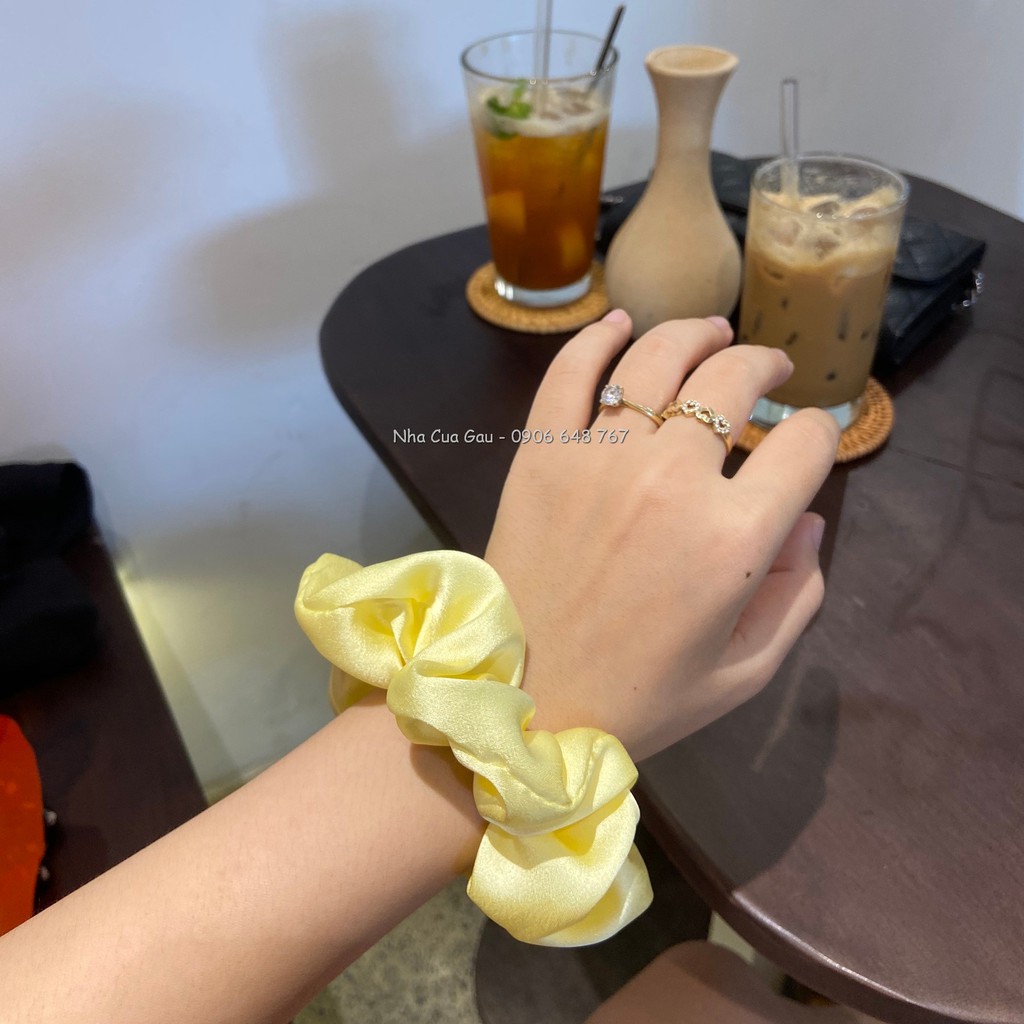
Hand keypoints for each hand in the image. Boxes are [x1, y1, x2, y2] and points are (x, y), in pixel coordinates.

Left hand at [485, 311, 839, 760]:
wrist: (522, 699)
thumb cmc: (640, 696)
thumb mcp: (745, 671)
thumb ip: (796, 595)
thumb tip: (807, 522)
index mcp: (732, 537)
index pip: (804, 447)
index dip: (818, 436)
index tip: (807, 441)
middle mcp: (670, 480)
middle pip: (734, 380)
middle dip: (766, 366)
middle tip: (769, 371)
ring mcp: (598, 457)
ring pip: (658, 358)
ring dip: (697, 334)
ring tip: (711, 334)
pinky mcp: (540, 454)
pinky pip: (569, 372)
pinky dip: (598, 337)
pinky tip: (620, 324)